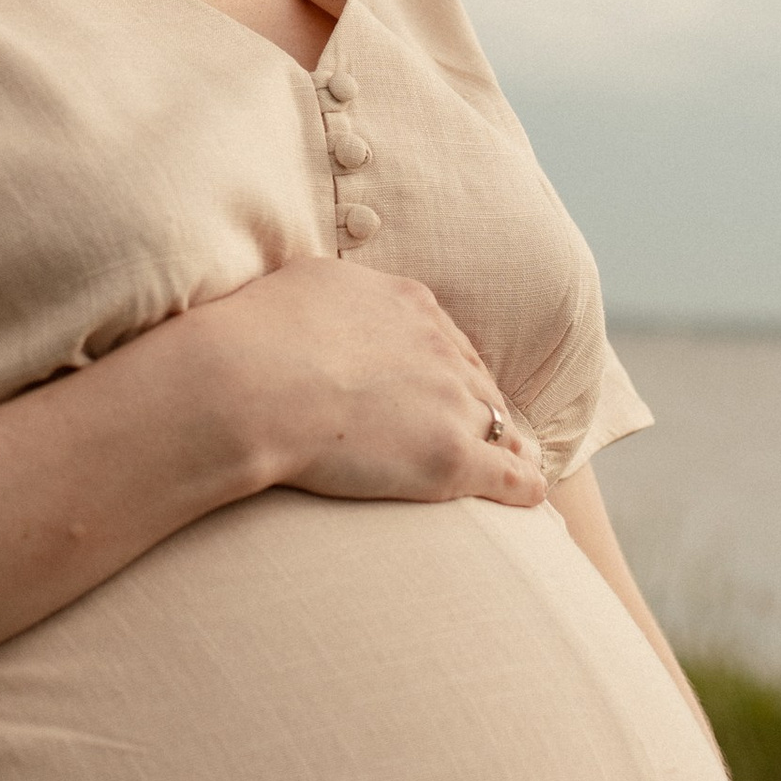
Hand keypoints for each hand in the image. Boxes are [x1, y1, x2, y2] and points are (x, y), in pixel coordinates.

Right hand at [180, 254, 547, 512]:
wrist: (251, 383)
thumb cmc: (258, 334)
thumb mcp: (307, 282)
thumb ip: (338, 292)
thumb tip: (333, 299)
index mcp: (409, 305)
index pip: (444, 340)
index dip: (444, 369)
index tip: (439, 390)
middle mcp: (440, 348)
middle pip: (476, 381)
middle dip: (477, 406)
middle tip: (478, 432)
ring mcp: (451, 403)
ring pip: (499, 425)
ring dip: (506, 445)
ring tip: (515, 466)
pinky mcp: (451, 458)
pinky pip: (507, 476)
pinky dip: (522, 487)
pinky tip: (528, 497)